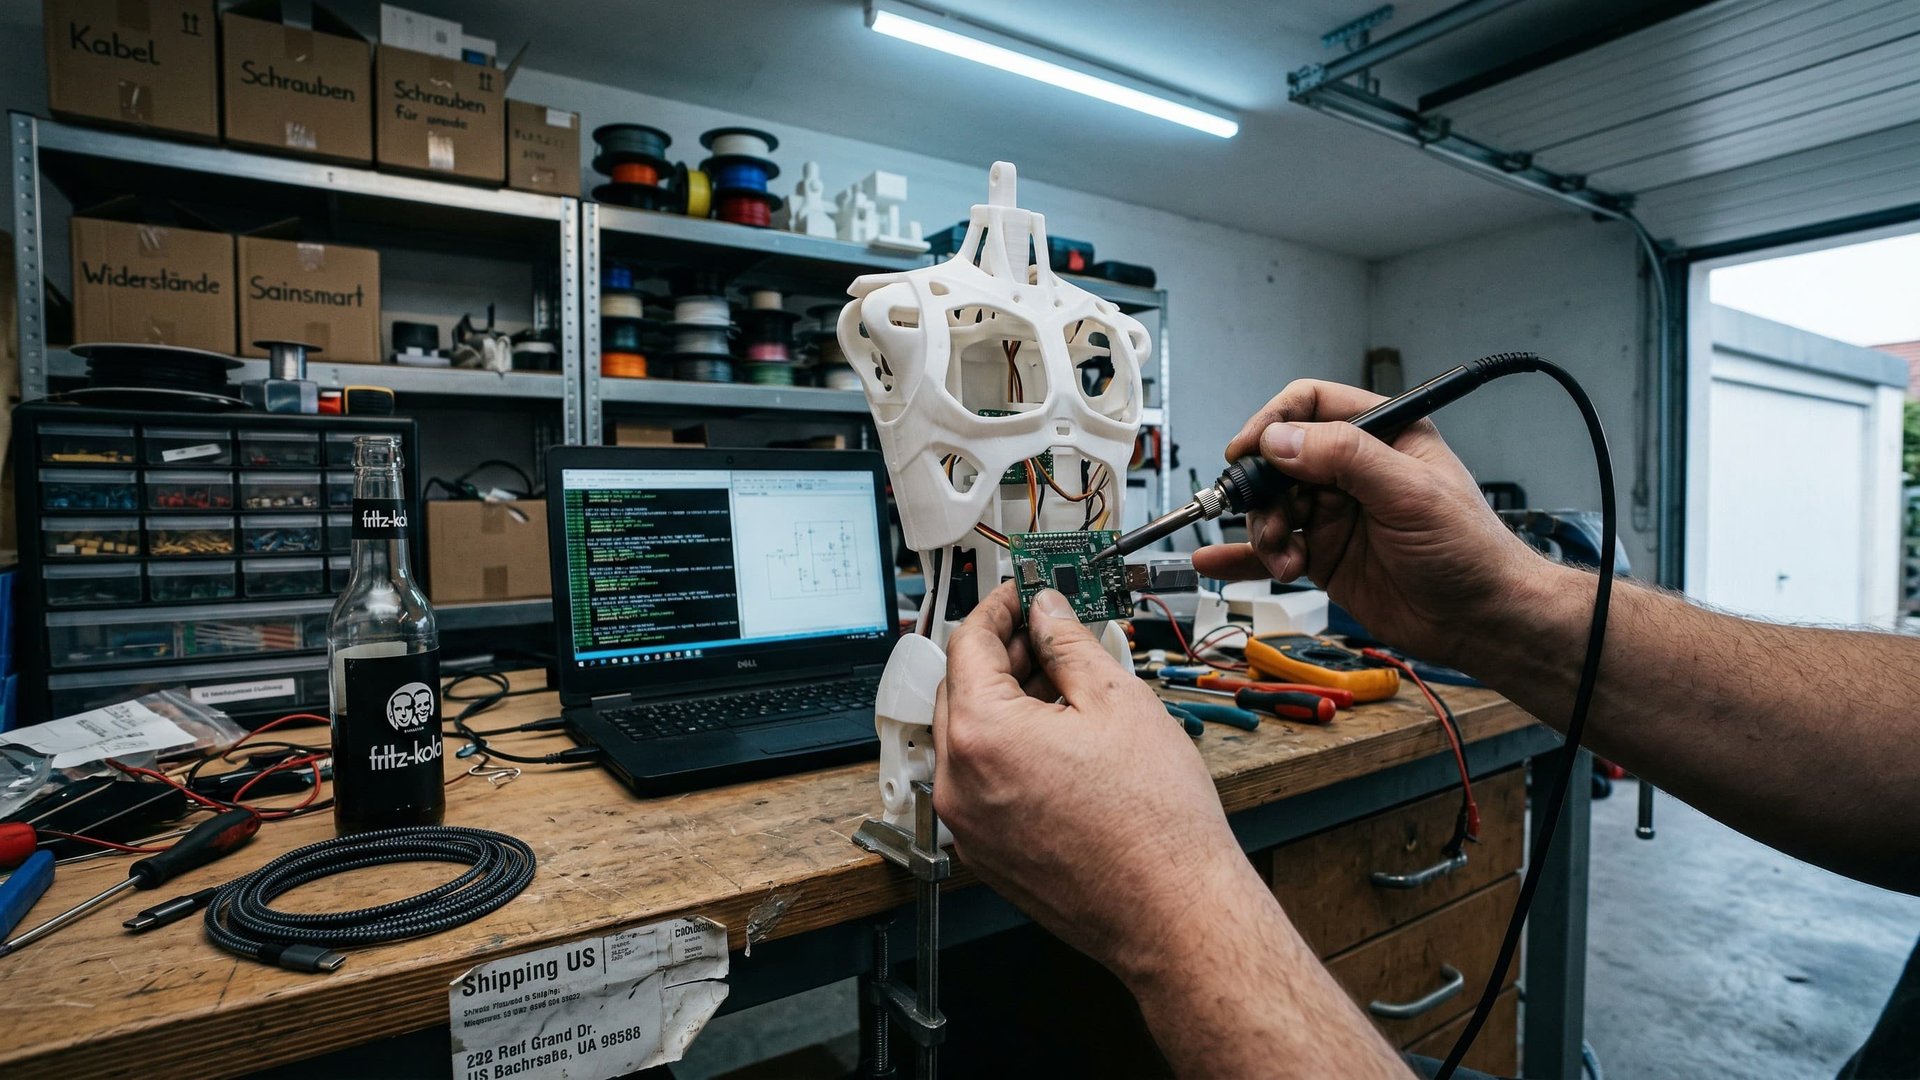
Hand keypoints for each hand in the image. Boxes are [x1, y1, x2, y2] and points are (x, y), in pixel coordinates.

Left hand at [933, 582, 1256, 979]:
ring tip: (1066, 689)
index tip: (1023, 594)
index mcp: (981, 734)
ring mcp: (968, 824)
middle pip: (960, 688)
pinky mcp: (985, 853)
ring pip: (969, 737)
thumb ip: (1069, 645)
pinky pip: (981, 782)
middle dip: (1002, 655)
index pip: (968, 643)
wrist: (1173, 911)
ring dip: (1005, 702)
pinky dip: (1007, 750)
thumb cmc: (1155, 823)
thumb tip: (1048, 613)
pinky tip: (1059, 741)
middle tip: (1049, 635)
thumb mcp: (1118, 702)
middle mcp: (959, 781)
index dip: (999, 607)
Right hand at [1191, 379, 1545, 669]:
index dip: (1274, 421)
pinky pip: (1272, 548)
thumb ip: (1346, 458)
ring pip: (1271, 506)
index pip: (1311, 405)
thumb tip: (1281, 439)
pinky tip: (1215, 561)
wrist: (1481, 621)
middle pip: (1280, 459)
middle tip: (1258, 512)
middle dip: (1261, 487)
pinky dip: (1242, 556)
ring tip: (1282, 558)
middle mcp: (1353, 470)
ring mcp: (1335, 513)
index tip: (1248, 449)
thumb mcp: (1411, 492)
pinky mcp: (1324, 555)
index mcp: (1382, 433)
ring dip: (1263, 531)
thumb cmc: (1470, 551)